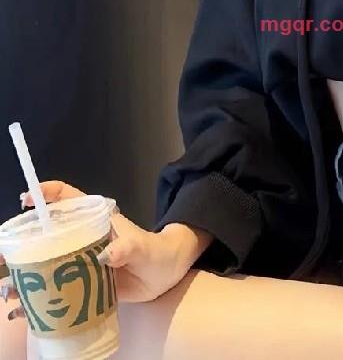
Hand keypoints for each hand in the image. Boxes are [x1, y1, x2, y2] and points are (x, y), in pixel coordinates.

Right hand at [2, 182, 210, 308]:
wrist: (166, 275)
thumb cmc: (157, 253)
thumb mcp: (145, 249)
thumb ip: (129, 248)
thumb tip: (108, 254)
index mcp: (98, 220)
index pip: (70, 199)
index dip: (48, 194)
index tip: (27, 200)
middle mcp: (85, 237)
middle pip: (51, 232)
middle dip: (26, 241)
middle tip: (7, 258)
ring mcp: (83, 260)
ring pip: (50, 260)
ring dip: (28, 272)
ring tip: (10, 289)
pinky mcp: (84, 282)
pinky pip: (59, 285)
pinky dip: (41, 295)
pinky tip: (25, 309)